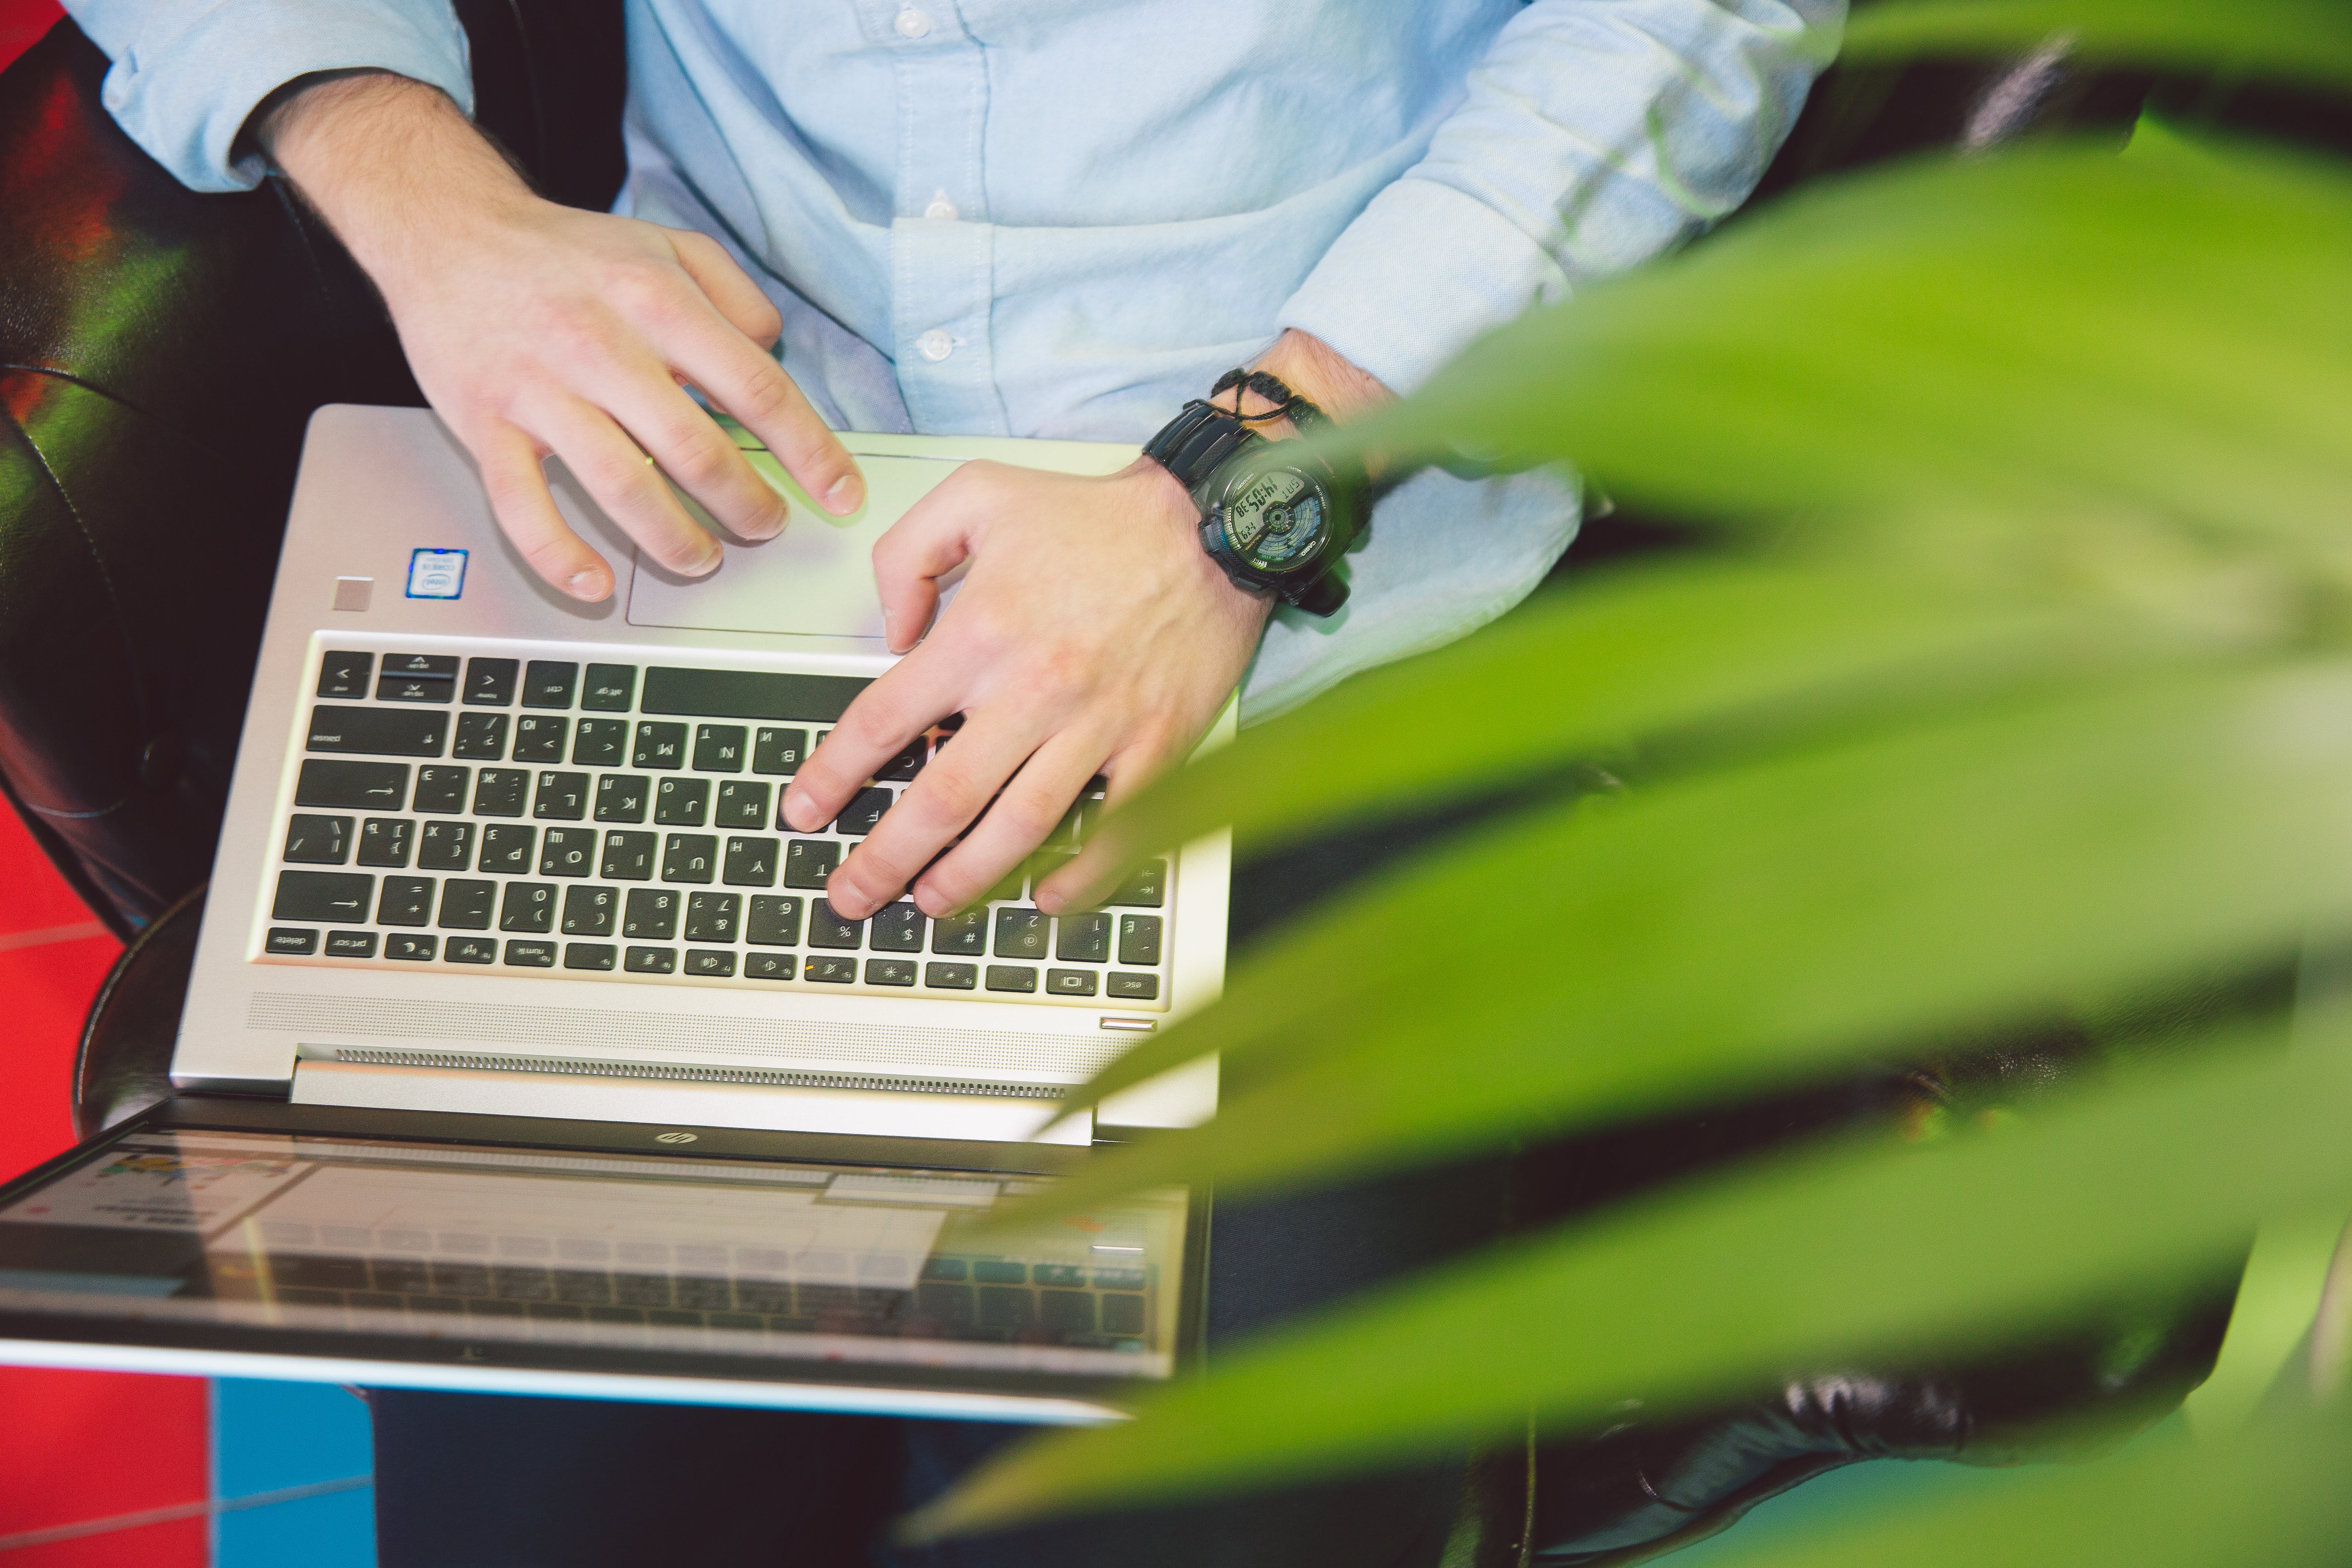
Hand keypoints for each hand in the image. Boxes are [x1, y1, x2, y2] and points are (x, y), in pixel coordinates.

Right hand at [258, 72, 863, 599]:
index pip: (758, 390)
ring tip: (703, 557)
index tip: (840, 494)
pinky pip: (523, 507)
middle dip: (748, 505)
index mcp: (657, 301)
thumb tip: (776, 352)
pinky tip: (595, 583)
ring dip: (676, 540)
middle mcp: (601, 346)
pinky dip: (560, 556)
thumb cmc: (567, 252)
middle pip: (698, 452)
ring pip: (623, 489)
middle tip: (767, 525)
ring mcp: (540, 390)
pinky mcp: (485, 423)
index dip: (810, 452)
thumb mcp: (667, 245)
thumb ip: (734, 294)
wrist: (448, 230)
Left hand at [780, 459, 1271, 918]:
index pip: (883, 722)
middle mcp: (1034, 687)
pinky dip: (1083, 874)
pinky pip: (1116, 827)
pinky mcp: (1157, 744)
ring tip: (930, 904)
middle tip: (853, 893)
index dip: (834, 775)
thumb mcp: (977, 493)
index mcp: (981, 632)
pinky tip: (1049, 899)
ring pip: (1019, 826)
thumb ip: (907, 551)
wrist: (1214, 523)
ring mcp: (1099, 724)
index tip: (805, 811)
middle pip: (942, 797)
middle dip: (886, 858)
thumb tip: (890, 628)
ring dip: (968, 877)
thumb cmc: (1100, 514)